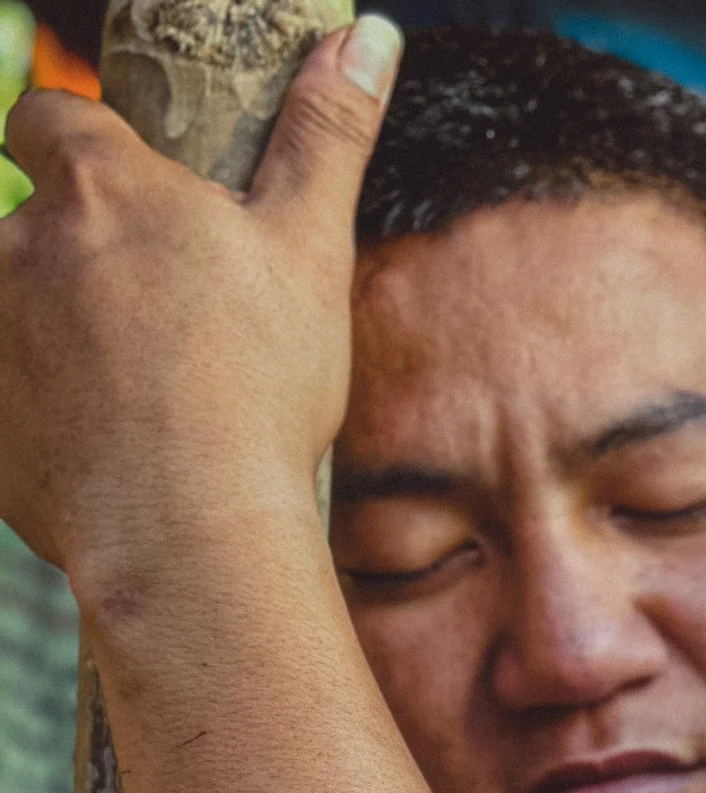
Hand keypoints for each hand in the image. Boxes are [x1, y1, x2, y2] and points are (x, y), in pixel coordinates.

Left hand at [0, 18, 398, 603]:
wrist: (188, 529)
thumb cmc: (258, 388)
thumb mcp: (311, 252)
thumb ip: (326, 137)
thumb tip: (368, 33)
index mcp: (103, 188)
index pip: (50, 120)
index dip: (84, 150)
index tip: (134, 204)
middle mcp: (19, 240)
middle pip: (27, 218)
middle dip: (74, 254)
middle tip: (155, 322)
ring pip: (11, 303)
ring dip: (50, 330)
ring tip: (131, 395)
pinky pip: (3, 389)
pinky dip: (36, 407)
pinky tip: (101, 447)